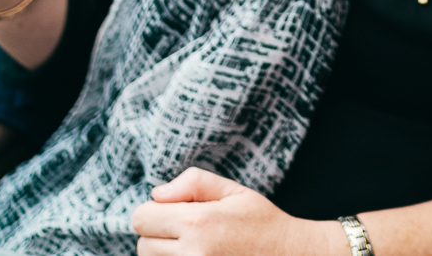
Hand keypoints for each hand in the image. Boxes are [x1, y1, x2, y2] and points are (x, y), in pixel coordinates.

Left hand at [131, 169, 346, 255]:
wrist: (290, 255)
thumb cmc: (261, 222)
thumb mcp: (233, 191)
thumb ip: (193, 183)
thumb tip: (157, 194)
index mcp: (198, 223)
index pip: (140, 218)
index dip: (154, 211)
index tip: (173, 211)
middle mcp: (192, 254)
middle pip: (142, 244)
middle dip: (158, 234)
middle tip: (187, 231)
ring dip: (165, 254)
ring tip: (195, 246)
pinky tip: (197, 255)